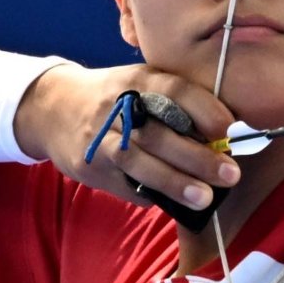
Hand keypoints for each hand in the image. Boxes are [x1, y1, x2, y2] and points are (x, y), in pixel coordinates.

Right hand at [13, 64, 240, 208]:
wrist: (52, 107)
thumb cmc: (117, 97)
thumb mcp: (143, 83)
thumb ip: (179, 103)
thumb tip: (225, 137)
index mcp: (138, 79)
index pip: (175, 90)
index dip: (205, 109)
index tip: (230, 130)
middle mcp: (117, 106)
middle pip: (158, 134)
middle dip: (197, 157)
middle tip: (231, 174)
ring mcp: (99, 138)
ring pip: (137, 163)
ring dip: (174, 182)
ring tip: (205, 198)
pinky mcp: (88, 165)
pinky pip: (123, 184)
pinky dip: (150, 194)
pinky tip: (173, 202)